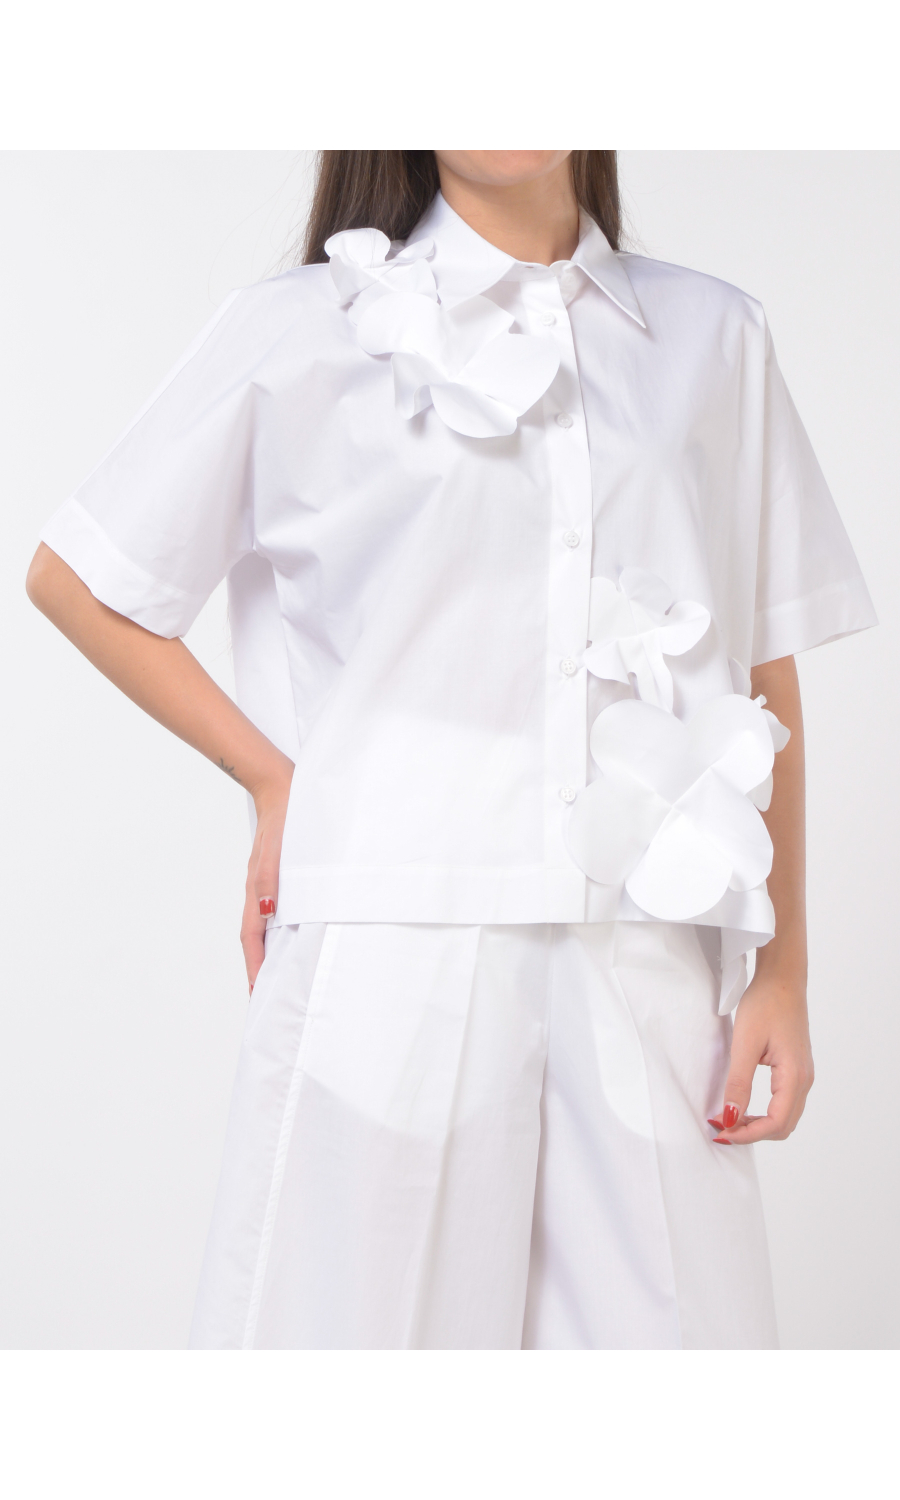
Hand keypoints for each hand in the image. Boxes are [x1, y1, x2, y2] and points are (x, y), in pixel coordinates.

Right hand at [240, 769, 292, 993]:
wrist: (280, 790)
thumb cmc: (282, 821)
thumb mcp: (275, 851)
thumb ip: (268, 879)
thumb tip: (267, 910)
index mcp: (258, 890)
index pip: (253, 938)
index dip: (256, 966)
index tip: (257, 991)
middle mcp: (260, 892)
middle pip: (255, 938)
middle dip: (258, 967)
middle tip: (262, 995)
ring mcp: (267, 885)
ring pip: (264, 926)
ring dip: (267, 952)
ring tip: (273, 975)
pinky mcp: (276, 877)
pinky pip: (274, 911)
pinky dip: (276, 931)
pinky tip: (285, 936)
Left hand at [708, 974, 813, 1143]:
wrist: (782, 979)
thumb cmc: (765, 1004)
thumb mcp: (745, 1044)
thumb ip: (739, 1083)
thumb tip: (731, 1118)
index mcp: (794, 1076)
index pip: (776, 1123)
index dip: (748, 1135)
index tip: (721, 1132)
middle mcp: (805, 1080)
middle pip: (783, 1126)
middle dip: (753, 1133)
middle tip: (722, 1128)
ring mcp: (803, 1075)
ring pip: (786, 1117)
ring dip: (759, 1125)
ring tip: (730, 1118)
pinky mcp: (797, 1069)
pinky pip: (785, 1103)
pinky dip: (765, 1113)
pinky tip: (744, 1106)